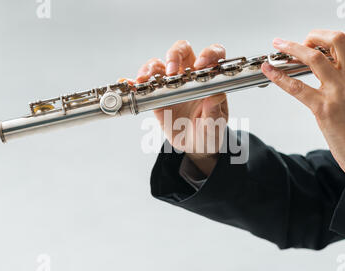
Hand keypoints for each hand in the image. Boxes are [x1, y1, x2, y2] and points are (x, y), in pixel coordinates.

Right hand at [135, 41, 227, 175]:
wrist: (194, 146)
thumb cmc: (208, 131)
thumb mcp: (215, 124)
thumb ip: (215, 110)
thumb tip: (215, 96)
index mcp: (209, 78)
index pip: (212, 54)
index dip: (208, 53)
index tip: (200, 65)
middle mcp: (189, 76)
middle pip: (181, 50)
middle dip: (174, 55)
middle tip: (170, 71)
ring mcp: (171, 84)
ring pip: (159, 64)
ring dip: (150, 68)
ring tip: (145, 80)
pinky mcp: (156, 95)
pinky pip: (143, 85)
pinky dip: (133, 82)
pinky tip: (128, 85)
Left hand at [261, 23, 344, 175]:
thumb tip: (338, 68)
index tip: (336, 35)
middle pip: (336, 40)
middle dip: (315, 35)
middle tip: (305, 41)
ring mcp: (339, 92)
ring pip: (314, 57)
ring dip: (292, 47)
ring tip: (279, 45)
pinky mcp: (324, 108)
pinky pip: (297, 87)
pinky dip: (279, 76)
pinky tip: (269, 70)